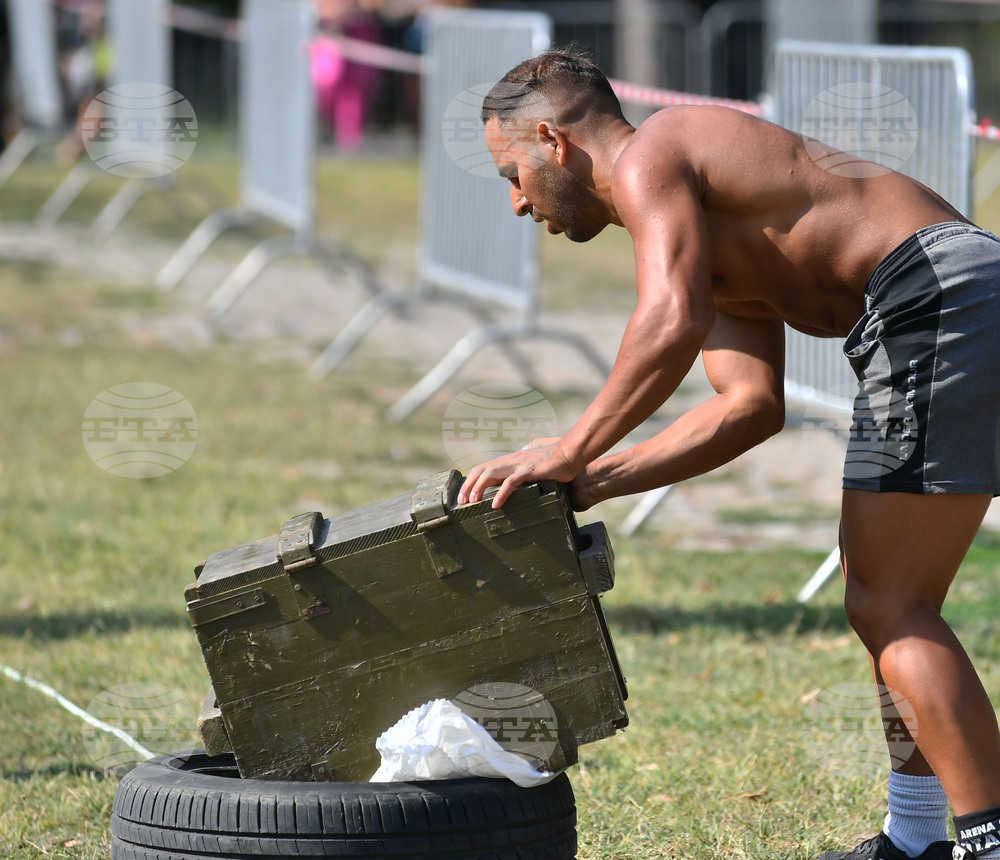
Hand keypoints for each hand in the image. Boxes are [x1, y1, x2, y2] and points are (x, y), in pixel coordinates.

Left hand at [456, 439, 577, 508]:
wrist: (569, 452)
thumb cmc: (554, 457)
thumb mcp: (534, 458)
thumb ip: (525, 458)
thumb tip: (523, 457)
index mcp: (509, 461)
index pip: (483, 469)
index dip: (471, 481)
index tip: (463, 495)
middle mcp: (510, 462)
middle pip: (482, 471)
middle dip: (469, 486)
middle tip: (462, 502)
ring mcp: (519, 465)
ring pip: (491, 474)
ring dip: (479, 488)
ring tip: (472, 502)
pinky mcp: (529, 471)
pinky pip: (511, 482)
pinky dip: (501, 493)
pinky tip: (496, 505)